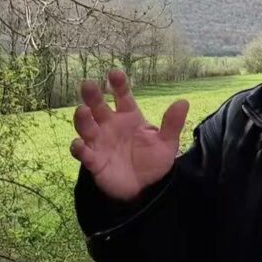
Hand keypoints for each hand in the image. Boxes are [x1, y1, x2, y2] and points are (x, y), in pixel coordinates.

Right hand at [69, 70, 189, 200]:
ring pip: (86, 126)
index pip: (122, 96)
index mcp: (129, 117)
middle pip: (98, 107)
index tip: (115, 73)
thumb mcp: (167, 143)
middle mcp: (111, 126)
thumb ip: (172, 123)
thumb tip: (183, 101)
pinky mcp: (94, 160)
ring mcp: (100, 142)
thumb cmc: (154, 161)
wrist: (146, 188)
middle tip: (88, 84)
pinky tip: (79, 143)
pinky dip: (79, 148)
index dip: (118, 85)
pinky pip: (83, 153)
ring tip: (83, 110)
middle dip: (92, 95)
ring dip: (82, 118)